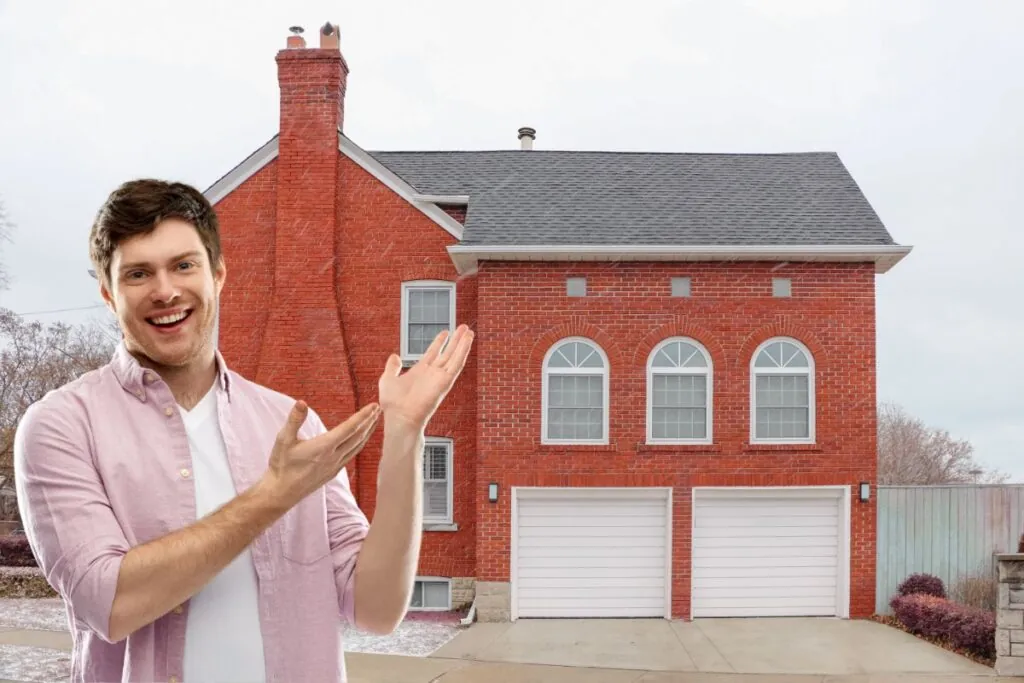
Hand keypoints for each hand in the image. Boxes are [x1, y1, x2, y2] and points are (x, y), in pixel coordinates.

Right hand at [262, 400, 380, 506]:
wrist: (281, 492)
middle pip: (358, 436)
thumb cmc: (281, 465)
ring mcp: (335, 465)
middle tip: (378, 408)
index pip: (349, 428)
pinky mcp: (334, 472)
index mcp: (323, 447)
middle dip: (369, 421)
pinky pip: (352, 455)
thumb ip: (294, 421)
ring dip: (368, 432)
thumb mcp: (283, 440)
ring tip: (375, 420)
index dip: (363, 416)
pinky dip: (360, 444)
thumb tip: (301, 402)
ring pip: (357, 446)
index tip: (374, 406)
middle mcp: (333, 457)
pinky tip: (361, 439)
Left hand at [378, 324, 474, 431]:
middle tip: (463, 328)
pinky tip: (467, 341)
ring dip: (462, 344)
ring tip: (468, 331)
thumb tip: (394, 356)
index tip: (445, 332)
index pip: (433, 353)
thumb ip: (392, 367)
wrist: (400, 417)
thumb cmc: (393, 404)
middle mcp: (432, 373)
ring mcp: (440, 377)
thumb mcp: (388, 379)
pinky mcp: (446, 381)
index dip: (440, 342)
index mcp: (420, 371)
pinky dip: (463, 351)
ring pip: (455, 357)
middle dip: (455, 340)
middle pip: (447, 353)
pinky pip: (457, 364)